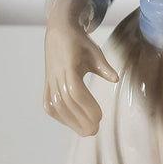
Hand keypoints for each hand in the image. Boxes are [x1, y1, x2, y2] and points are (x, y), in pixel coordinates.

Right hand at [43, 0, 117, 136]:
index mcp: (69, 65)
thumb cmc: (79, 43)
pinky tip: (72, 123)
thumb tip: (116, 79)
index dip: (86, 106)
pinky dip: (60, 117)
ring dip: (71, 121)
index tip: (100, 117)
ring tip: (86, 131)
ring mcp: (49, 81)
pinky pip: (50, 105)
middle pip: (67, 102)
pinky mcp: (46, 85)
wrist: (59, 33)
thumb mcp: (94, 51)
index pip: (75, 91)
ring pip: (57, 106)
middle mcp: (56, 75)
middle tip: (95, 130)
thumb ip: (104, 66)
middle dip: (81, 118)